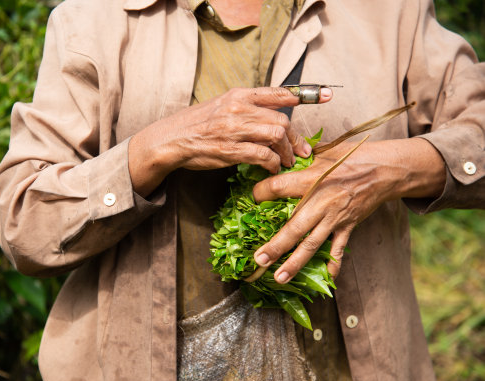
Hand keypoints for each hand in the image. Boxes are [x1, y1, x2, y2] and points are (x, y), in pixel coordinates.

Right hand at [128, 86, 331, 195]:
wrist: (170, 139)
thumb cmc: (197, 125)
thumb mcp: (222, 106)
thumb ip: (247, 107)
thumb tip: (272, 116)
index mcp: (239, 95)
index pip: (279, 93)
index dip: (307, 95)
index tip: (327, 95)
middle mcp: (239, 108)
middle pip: (282, 120)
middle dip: (296, 138)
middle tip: (301, 152)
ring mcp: (235, 128)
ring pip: (276, 136)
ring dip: (286, 153)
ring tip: (286, 162)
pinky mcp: (230, 150)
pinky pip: (262, 156)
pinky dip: (272, 164)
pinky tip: (271, 169)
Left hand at [251, 138, 444, 283]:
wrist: (385, 169)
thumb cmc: (351, 157)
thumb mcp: (323, 151)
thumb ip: (299, 157)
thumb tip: (277, 155)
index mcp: (311, 178)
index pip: (278, 188)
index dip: (261, 193)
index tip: (252, 198)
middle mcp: (321, 202)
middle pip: (294, 227)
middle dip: (275, 246)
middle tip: (258, 260)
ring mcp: (335, 217)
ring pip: (312, 244)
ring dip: (295, 263)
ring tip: (279, 277)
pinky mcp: (348, 226)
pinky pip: (339, 249)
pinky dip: (333, 264)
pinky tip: (326, 278)